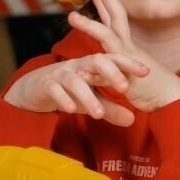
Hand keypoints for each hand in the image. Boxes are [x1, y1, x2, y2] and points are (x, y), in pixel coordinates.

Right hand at [3, 52, 149, 126]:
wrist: (33, 89)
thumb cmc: (67, 91)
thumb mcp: (90, 100)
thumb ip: (110, 108)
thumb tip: (132, 120)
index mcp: (91, 67)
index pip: (113, 60)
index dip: (129, 64)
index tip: (146, 72)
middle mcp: (78, 67)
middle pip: (96, 61)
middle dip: (111, 72)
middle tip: (125, 88)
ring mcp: (60, 75)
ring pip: (75, 80)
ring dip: (88, 96)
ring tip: (98, 113)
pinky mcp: (45, 85)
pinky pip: (54, 90)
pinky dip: (62, 99)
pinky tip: (70, 109)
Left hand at [67, 0, 179, 112]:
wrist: (171, 99)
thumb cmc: (153, 88)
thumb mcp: (131, 71)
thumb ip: (118, 64)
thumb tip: (105, 60)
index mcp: (129, 47)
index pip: (118, 19)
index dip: (108, 2)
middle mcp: (129, 48)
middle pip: (116, 18)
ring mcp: (127, 60)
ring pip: (107, 37)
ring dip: (89, 25)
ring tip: (72, 16)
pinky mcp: (126, 76)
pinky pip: (106, 68)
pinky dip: (92, 69)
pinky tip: (79, 68)